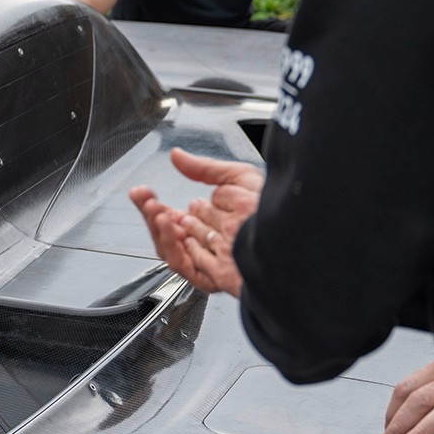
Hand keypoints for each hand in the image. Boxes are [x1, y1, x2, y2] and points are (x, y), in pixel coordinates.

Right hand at [126, 148, 261, 296]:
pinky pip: (182, 263)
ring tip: (153, 207)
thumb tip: (177, 156)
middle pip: (167, 233)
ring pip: (170, 248)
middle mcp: (207, 243)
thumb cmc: (273, 212)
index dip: (155, 204)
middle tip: (142, 196)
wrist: (290, 235)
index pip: (174, 216)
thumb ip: (205, 169)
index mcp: (212, 223)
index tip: (143, 192)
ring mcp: (208, 260)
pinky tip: (168, 224)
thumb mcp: (239, 179)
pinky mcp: (210, 276)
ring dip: (157, 226)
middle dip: (151, 212)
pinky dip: (170, 243)